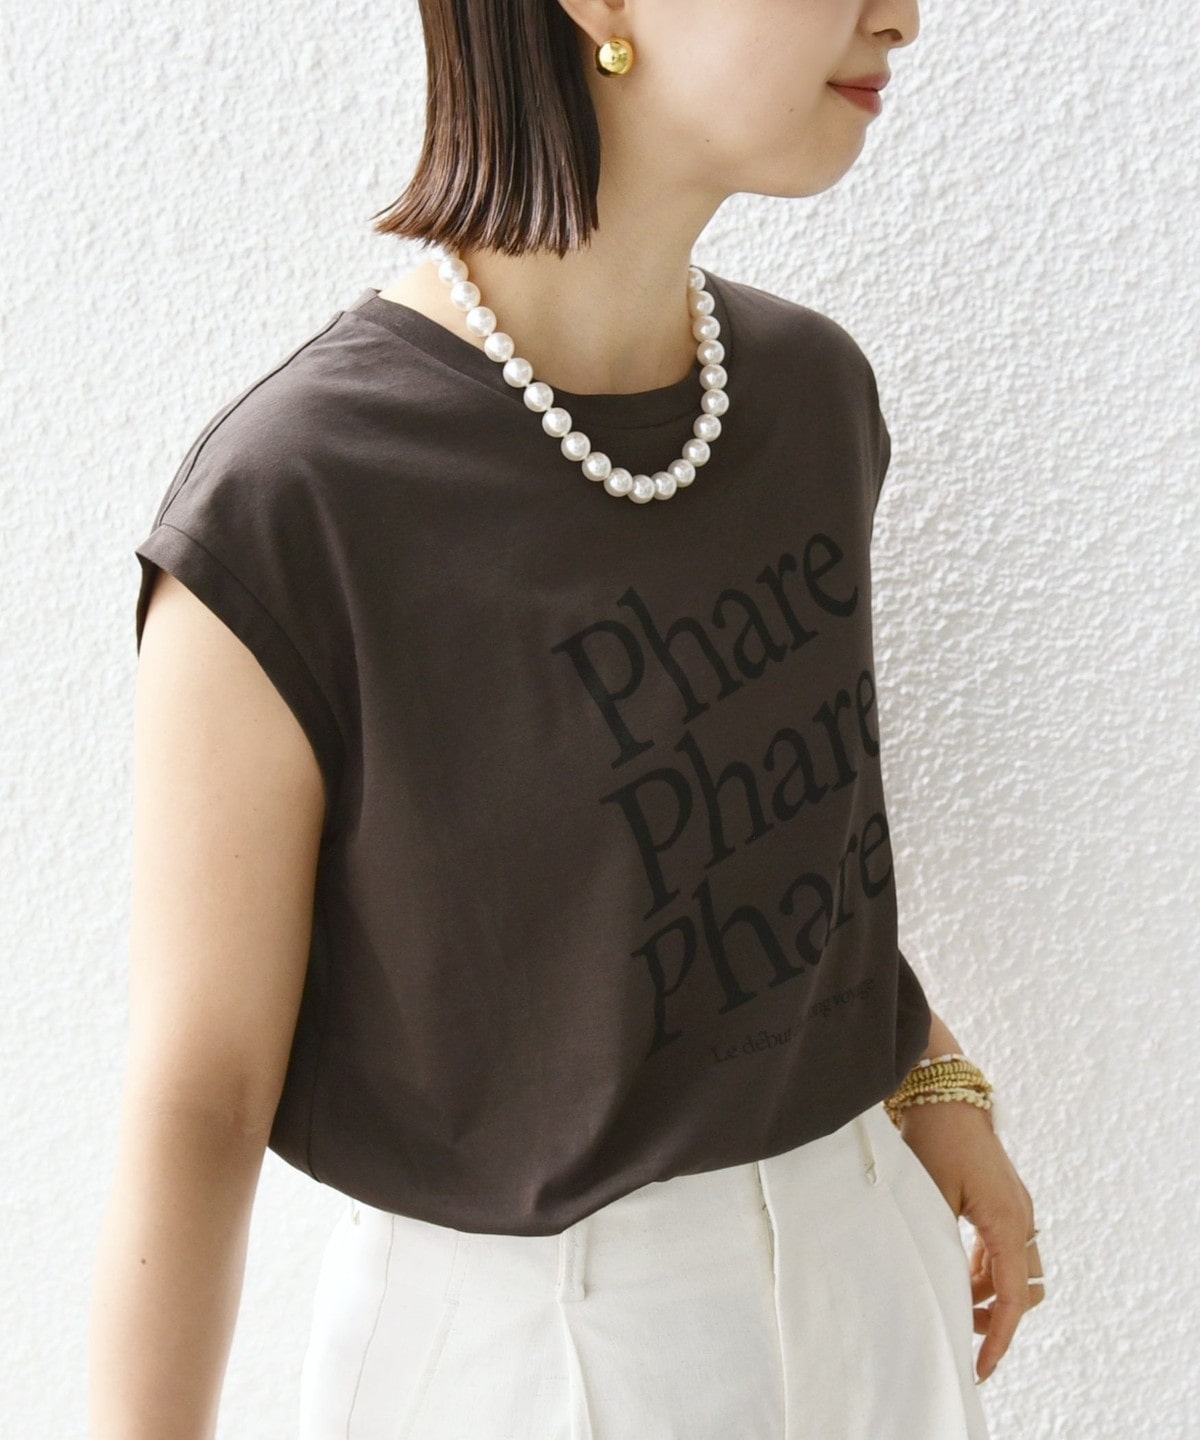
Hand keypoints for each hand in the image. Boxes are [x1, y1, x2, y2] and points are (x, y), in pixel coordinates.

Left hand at [899, 1100, 1044, 1384]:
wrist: (941, 1089)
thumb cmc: (934, 1137)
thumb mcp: (931, 1196)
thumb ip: (942, 1244)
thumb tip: (937, 1290)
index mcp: (1008, 1221)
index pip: (1014, 1297)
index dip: (999, 1338)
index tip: (979, 1367)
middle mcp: (1021, 1216)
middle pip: (1023, 1287)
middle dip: (998, 1316)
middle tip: (961, 1332)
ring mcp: (1015, 1205)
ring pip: (1014, 1268)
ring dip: (990, 1291)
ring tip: (954, 1303)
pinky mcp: (1002, 1196)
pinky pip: (1003, 1246)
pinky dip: (985, 1268)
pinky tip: (956, 1272)